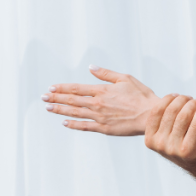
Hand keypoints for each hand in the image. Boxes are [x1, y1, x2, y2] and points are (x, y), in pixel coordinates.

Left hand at [44, 66, 158, 135]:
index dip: (62, 88)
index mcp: (102, 90)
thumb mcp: (126, 79)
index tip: (51, 88)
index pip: (76, 88)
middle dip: (55, 98)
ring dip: (60, 110)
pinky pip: (85, 126)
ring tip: (48, 108)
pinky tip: (65, 123)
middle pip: (71, 100)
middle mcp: (97, 103)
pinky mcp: (104, 128)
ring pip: (75, 113)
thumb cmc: (142, 96)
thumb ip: (106, 73)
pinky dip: (73, 124)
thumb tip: (91, 67)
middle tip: (43, 98)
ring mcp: (99, 116)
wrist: (151, 115)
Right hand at [144, 94, 195, 175]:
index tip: (177, 95)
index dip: (167, 99)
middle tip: (191, 98)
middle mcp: (159, 144)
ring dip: (193, 104)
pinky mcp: (188, 151)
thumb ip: (163, 122)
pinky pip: (195, 125)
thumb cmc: (184, 145)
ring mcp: (173, 149)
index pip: (156, 112)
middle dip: (182, 100)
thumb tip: (168, 97)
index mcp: (150, 139)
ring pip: (183, 116)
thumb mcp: (167, 137)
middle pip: (171, 112)